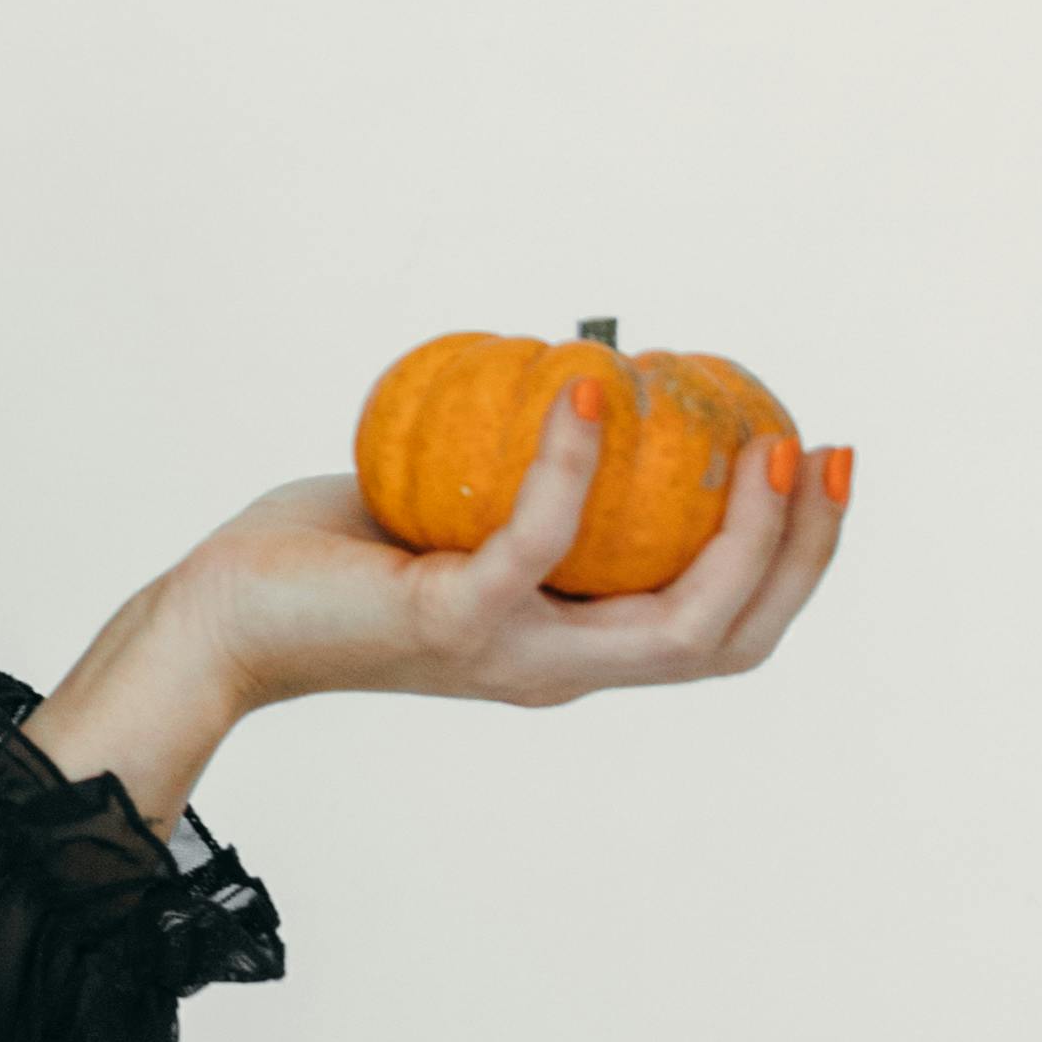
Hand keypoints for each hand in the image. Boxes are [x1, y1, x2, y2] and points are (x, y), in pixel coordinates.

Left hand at [28, 387, 853, 826]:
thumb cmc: (327, 556)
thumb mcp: (453, 509)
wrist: (220, 617)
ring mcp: (512, 653)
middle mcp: (559, 667)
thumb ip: (519, 472)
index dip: (792, 560)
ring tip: (757, 434)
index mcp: (573, 646)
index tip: (821, 460)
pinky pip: (539, 543)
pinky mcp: (452, 621)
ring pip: (673, 624)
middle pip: (728, 636)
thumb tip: (585, 374)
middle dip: (800, 552)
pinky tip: (585, 387)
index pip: (720, 627)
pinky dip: (572, 465)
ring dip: (737, 534)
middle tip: (821, 449)